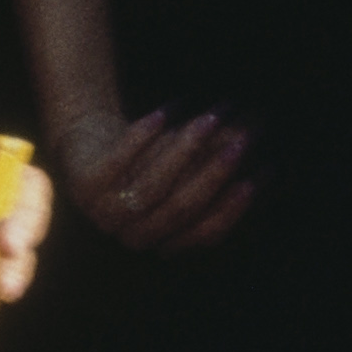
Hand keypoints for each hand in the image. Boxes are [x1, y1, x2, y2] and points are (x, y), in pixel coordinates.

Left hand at [54, 104, 253, 253]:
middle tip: (242, 141)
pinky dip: (145, 134)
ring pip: (154, 184)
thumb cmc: (148, 158)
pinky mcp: (82, 186)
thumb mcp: (187, 164)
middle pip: (182, 207)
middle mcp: (134, 237)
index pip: (206, 231)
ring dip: (186, 148)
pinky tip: (167, 109)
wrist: (87, 144)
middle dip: (215, 172)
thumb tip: (268, 148)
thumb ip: (220, 161)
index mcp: (163, 242)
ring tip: (211, 116)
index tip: (263, 172)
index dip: (235, 204)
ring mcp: (104, 214)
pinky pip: (120, 160)